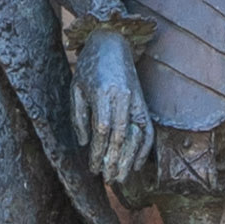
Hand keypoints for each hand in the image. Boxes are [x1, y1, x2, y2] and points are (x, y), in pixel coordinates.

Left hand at [75, 27, 153, 195]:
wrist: (111, 43)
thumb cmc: (89, 66)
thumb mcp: (76, 88)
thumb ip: (79, 116)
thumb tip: (84, 143)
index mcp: (104, 93)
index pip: (103, 129)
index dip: (98, 151)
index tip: (92, 167)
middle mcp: (123, 98)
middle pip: (122, 136)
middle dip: (114, 160)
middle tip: (108, 180)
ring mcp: (137, 100)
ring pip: (137, 136)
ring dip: (129, 160)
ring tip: (121, 178)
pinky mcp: (143, 103)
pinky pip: (148, 129)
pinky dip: (145, 149)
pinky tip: (137, 165)